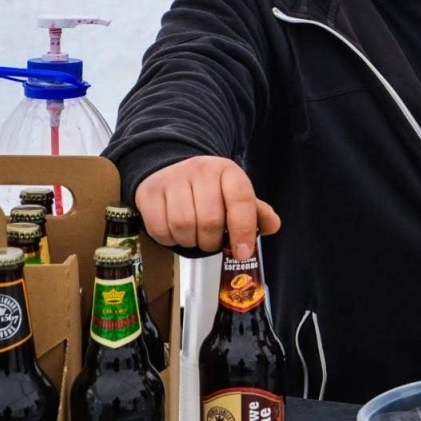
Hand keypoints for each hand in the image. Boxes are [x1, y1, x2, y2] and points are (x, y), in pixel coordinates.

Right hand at [135, 156, 281, 258]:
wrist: (170, 168)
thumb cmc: (209, 189)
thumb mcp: (234, 195)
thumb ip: (255, 212)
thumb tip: (273, 225)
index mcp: (227, 171)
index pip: (240, 200)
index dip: (244, 230)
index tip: (243, 252)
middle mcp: (200, 170)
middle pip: (210, 220)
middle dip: (213, 241)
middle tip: (213, 243)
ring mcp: (171, 180)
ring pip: (183, 225)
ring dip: (191, 241)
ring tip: (194, 237)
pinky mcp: (148, 193)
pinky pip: (160, 229)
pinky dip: (170, 240)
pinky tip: (176, 233)